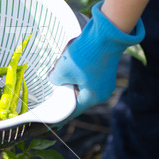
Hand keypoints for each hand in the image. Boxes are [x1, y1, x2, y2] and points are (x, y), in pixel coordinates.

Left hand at [49, 1, 144, 121]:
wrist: (105, 34)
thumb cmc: (85, 55)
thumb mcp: (63, 70)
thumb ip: (56, 80)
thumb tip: (55, 81)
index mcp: (93, 97)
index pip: (73, 111)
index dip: (61, 116)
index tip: (54, 124)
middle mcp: (101, 91)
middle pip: (76, 96)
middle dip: (63, 89)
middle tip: (52, 86)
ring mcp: (104, 80)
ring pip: (80, 83)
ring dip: (69, 76)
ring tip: (61, 67)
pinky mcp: (103, 68)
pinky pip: (85, 74)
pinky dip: (76, 69)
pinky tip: (70, 59)